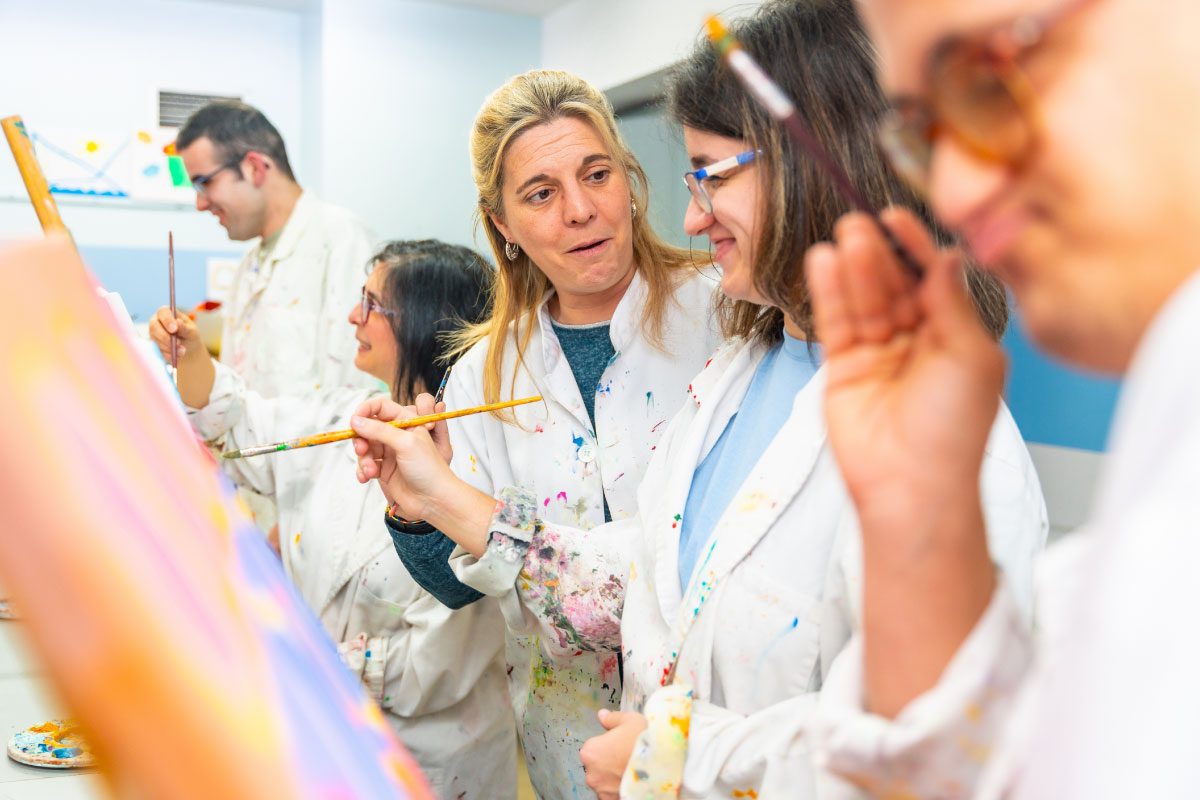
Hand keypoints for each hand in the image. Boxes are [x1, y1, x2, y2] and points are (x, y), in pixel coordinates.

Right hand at [148, 306, 204, 365]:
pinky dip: (169, 354)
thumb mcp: (191, 331)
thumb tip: (178, 322)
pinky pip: (158, 351)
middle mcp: (156, 322)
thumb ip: (184, 328)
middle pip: (154, 326)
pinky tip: (177, 355)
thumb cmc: (190, 334)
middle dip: (166, 336)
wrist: (188, 348)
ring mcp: (153, 334)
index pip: (162, 312)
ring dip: (170, 347)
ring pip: (156, 341)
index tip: (175, 329)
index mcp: (166, 313)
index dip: (167, 320)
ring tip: (183, 351)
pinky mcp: (154, 346)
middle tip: (178, 343)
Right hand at [350, 397, 455, 521]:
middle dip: (361, 438)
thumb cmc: (429, 469)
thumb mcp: (406, 443)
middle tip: (361, 449)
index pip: (381, 407)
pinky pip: (365, 464)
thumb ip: (380, 430)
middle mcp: (397, 436)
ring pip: (365, 447)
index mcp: (407, 423)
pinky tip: (367, 477)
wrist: (434, 500)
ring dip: (363, 458)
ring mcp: (390, 453)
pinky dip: (363, 470)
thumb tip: (357, 421)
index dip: (366, 410)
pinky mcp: (384, 469)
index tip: (355, 419)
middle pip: (368, 428)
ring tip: (369, 470)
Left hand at [579, 709, 646, 799]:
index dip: (609, 744)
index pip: (594, 747)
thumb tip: (602, 715)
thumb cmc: (643, 741)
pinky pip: (613, 794)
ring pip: (606, 782)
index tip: (622, 744)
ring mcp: (602, 791)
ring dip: (615, 777)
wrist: (663, 766)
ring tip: (634, 770)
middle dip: (609, 762)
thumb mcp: (630, 720)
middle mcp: (591, 774)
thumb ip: (612, 719)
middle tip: (628, 757)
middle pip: (598, 766)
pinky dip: (621, 789)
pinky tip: (635, 782)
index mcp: (590, 751)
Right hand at [806, 209, 1003, 523]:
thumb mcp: (970, 356)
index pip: (933, 279)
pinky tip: (824, 262)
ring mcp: (879, 354)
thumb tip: (947, 257)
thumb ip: (952, 303)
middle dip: (879, 253)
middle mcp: (917, 342)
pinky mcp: (844, 368)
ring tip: (844, 235)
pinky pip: (836, 322)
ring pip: (864, 299)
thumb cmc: (953, 431)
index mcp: (956, 337)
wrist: (912, 485)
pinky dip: (830, 292)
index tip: (898, 218)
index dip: (916, 248)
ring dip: (854, 267)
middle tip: (862, 220)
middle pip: (894, 284)